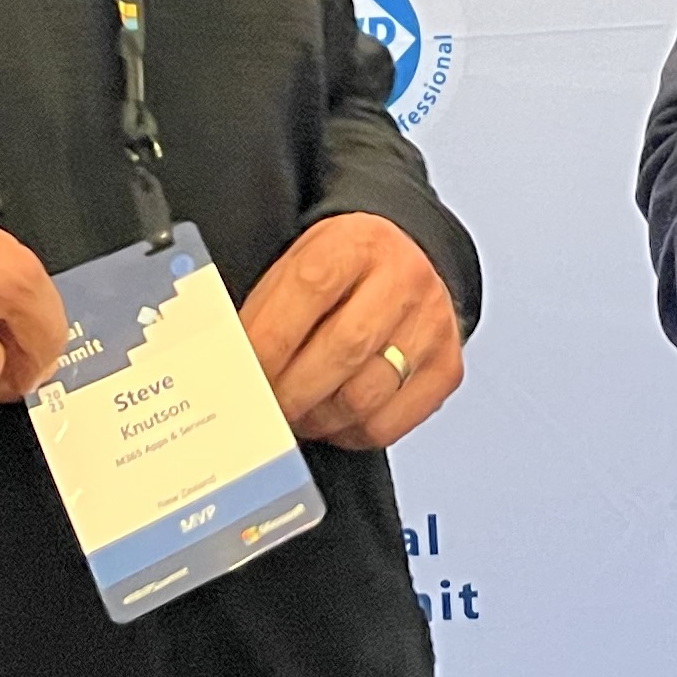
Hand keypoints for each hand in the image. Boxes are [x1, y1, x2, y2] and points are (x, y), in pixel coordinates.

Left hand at [242, 213, 464, 449]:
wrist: (406, 262)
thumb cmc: (343, 271)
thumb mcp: (300, 263)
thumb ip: (266, 310)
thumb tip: (229, 367)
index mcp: (358, 242)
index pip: (309, 289)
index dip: (268, 341)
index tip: (241, 374)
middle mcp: (404, 278)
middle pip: (343, 350)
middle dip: (290, 392)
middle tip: (263, 407)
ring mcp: (432, 324)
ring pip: (365, 396)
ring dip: (317, 419)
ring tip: (294, 415)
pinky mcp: (446, 367)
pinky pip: (390, 424)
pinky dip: (349, 434)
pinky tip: (332, 419)